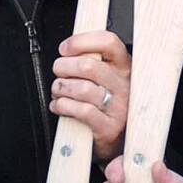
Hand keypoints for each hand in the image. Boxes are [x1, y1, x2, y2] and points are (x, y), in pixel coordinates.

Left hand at [50, 31, 129, 161]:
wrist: (118, 141)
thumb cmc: (107, 105)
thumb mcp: (107, 78)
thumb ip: (92, 60)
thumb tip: (67, 49)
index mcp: (124, 68)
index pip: (109, 42)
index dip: (82, 41)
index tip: (65, 49)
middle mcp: (124, 86)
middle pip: (88, 65)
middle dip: (63, 67)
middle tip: (58, 72)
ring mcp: (118, 107)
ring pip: (81, 88)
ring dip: (60, 88)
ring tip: (58, 91)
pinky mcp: (108, 127)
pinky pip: (80, 110)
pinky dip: (62, 106)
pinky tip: (59, 106)